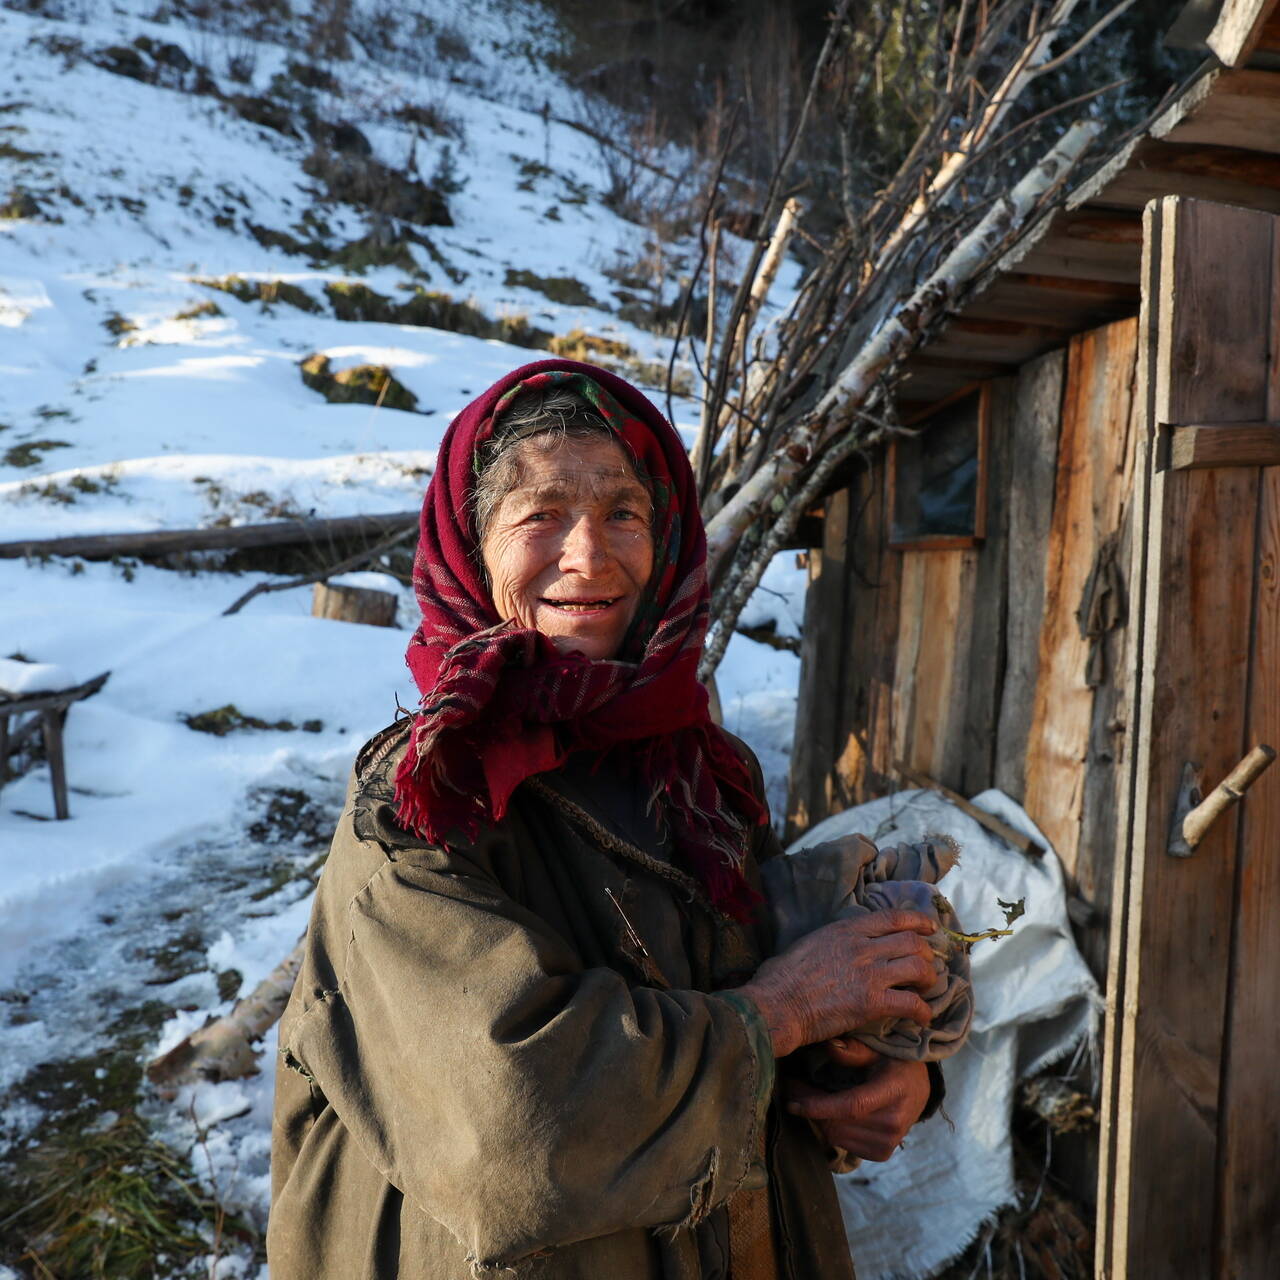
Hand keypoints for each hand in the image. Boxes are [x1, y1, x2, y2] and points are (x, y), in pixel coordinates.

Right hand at [734, 910, 937, 1057]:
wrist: (778, 1003)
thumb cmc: (782, 975)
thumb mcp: (811, 941)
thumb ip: (834, 940)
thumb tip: (841, 945)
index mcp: (847, 929)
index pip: (893, 917)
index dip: (917, 921)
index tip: (930, 928)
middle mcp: (863, 947)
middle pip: (913, 943)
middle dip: (927, 955)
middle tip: (926, 967)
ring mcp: (870, 974)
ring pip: (918, 968)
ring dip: (928, 980)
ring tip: (925, 991)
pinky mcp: (872, 1002)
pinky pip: (911, 1004)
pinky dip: (922, 1011)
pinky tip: (921, 1018)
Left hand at [786, 1047, 930, 1161]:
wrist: (919, 1089)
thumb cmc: (893, 1063)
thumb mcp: (878, 1049)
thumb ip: (855, 1050)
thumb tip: (829, 1046)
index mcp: (893, 1092)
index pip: (852, 1106)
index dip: (819, 1105)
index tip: (792, 1100)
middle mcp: (894, 1122)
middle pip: (838, 1123)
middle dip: (808, 1107)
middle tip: (790, 1088)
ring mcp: (889, 1142)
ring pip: (836, 1136)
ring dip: (816, 1118)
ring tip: (803, 1096)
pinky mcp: (882, 1153)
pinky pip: (844, 1144)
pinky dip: (829, 1129)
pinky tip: (824, 1112)